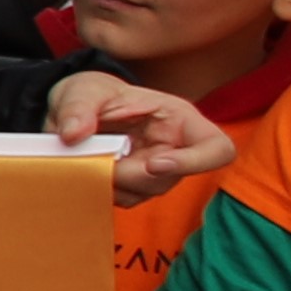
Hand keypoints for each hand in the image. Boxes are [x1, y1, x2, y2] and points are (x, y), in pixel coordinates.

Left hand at [48, 64, 233, 203]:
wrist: (75, 111)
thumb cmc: (93, 94)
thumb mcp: (83, 90)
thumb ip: (78, 108)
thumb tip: (73, 134)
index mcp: (179, 119)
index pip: (217, 148)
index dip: (196, 162)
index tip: (154, 164)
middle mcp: (176, 149)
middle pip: (170, 179)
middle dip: (128, 174)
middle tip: (93, 157)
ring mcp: (157, 171)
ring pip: (144, 193)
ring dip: (112, 182)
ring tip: (86, 155)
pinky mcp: (134, 186)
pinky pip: (123, 199)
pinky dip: (101, 189)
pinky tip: (86, 168)